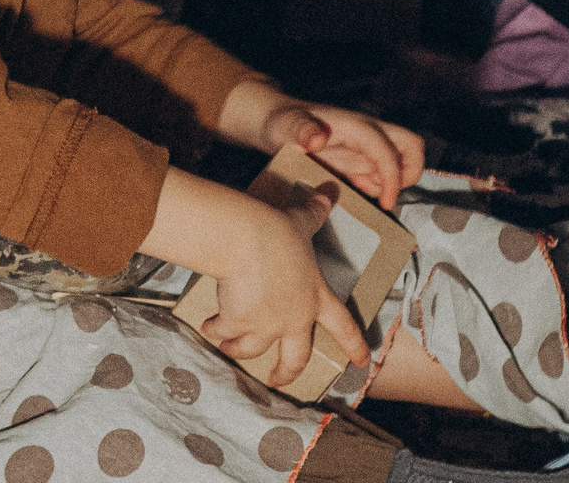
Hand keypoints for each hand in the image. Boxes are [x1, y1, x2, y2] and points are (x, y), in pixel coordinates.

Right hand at [207, 188, 366, 388]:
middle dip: (285, 373)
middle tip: (278, 378)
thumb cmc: (278, 230)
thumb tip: (330, 191)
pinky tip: (207, 324)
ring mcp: (265, 326)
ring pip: (251, 350)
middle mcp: (293, 319)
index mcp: (315, 297)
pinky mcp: (238, 324)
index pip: (343, 326)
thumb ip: (316, 211)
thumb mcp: (302, 221)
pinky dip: (213, 329)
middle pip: (295, 358)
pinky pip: (222, 332)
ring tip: (228, 345)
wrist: (249, 240)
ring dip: (238, 349)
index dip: (354, 345)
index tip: (361, 363)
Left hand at [221, 81, 422, 209]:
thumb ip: (301, 129)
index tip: (385, 201)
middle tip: (387, 195)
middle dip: (410, 173)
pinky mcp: (358, 160)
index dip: (393, 176)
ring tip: (361, 191)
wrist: (273, 121)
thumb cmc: (280, 120)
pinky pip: (381, 174)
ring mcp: (364, 147)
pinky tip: (354, 190)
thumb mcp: (286, 126)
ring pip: (401, 162)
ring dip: (391, 183)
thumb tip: (318, 137)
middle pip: (412, 146)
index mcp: (355, 125)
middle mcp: (367, 134)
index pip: (388, 149)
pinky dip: (378, 187)